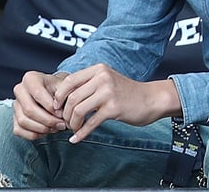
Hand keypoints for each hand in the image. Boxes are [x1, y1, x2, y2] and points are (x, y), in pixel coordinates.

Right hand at [12, 71, 68, 139]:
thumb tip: (60, 112)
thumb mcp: (66, 86)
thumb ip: (65, 95)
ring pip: (23, 121)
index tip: (63, 113)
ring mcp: (15, 105)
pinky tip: (48, 131)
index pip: (38, 94)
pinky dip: (35, 134)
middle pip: (29, 110)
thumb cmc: (62, 88)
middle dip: (47, 120)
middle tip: (62, 124)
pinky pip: (19, 131)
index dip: (50, 106)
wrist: (57, 93)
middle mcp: (19, 90)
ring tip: (57, 128)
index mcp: (31, 78)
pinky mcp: (14, 119)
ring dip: (42, 128)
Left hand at [52, 64, 179, 142]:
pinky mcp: (114, 108)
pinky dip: (81, 133)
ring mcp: (109, 92)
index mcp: (99, 69)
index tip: (57, 108)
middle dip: (64, 114)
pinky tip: (76, 139)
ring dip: (72, 124)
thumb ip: (87, 84)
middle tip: (66, 123)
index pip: (69, 81)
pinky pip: (90, 123)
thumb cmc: (126, 92)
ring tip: (74, 129)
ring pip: (77, 111)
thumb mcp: (107, 80)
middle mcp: (103, 78)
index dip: (58, 96)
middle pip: (71, 98)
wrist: (151, 99)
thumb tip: (60, 99)